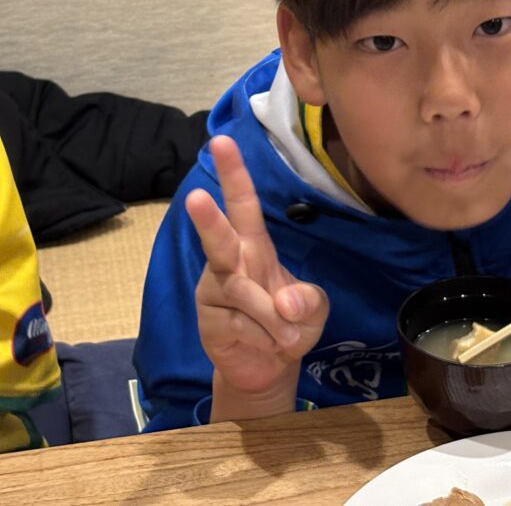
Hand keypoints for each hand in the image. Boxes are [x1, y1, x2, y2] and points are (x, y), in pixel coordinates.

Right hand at [187, 136, 328, 416]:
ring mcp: (214, 292)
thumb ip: (308, 300)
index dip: (234, 174)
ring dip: (274, 320)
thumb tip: (286, 303)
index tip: (222, 141)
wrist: (269, 368)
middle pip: (217, 238)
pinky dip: (265, 340)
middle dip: (208, 218)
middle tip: (197, 197)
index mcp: (254, 245)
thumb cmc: (290, 323)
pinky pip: (241, 328)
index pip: (243, 205)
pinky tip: (266, 345)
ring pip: (244, 297)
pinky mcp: (208, 322)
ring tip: (288, 337)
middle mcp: (228, 262)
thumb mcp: (313, 309)